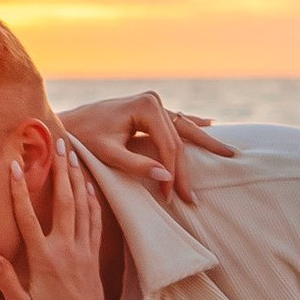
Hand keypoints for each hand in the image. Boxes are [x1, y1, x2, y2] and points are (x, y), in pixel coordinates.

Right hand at [0, 140, 134, 299]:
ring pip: (83, 207)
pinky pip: (95, 221)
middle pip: (64, 202)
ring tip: (75, 155)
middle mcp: (65, 249)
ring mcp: (83, 250)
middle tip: (59, 144)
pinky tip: (90, 186)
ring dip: (79, 179)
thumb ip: (6, 280)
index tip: (14, 167)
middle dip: (61, 171)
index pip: (29, 219)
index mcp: (44, 261)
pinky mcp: (94, 255)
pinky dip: (93, 200)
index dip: (20, 192)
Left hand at [56, 92, 235, 209]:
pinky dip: (193, 125)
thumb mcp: (108, 154)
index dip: (172, 173)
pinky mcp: (151, 109)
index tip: (171, 197)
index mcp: (145, 106)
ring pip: (183, 131)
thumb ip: (136, 165)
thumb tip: (167, 177)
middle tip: (194, 198)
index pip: (168, 145)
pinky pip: (178, 121)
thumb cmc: (84, 138)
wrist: (69, 123)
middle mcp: (153, 101)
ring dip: (203, 146)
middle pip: (178, 141)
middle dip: (185, 170)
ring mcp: (154, 104)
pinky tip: (210, 124)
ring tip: (229, 154)